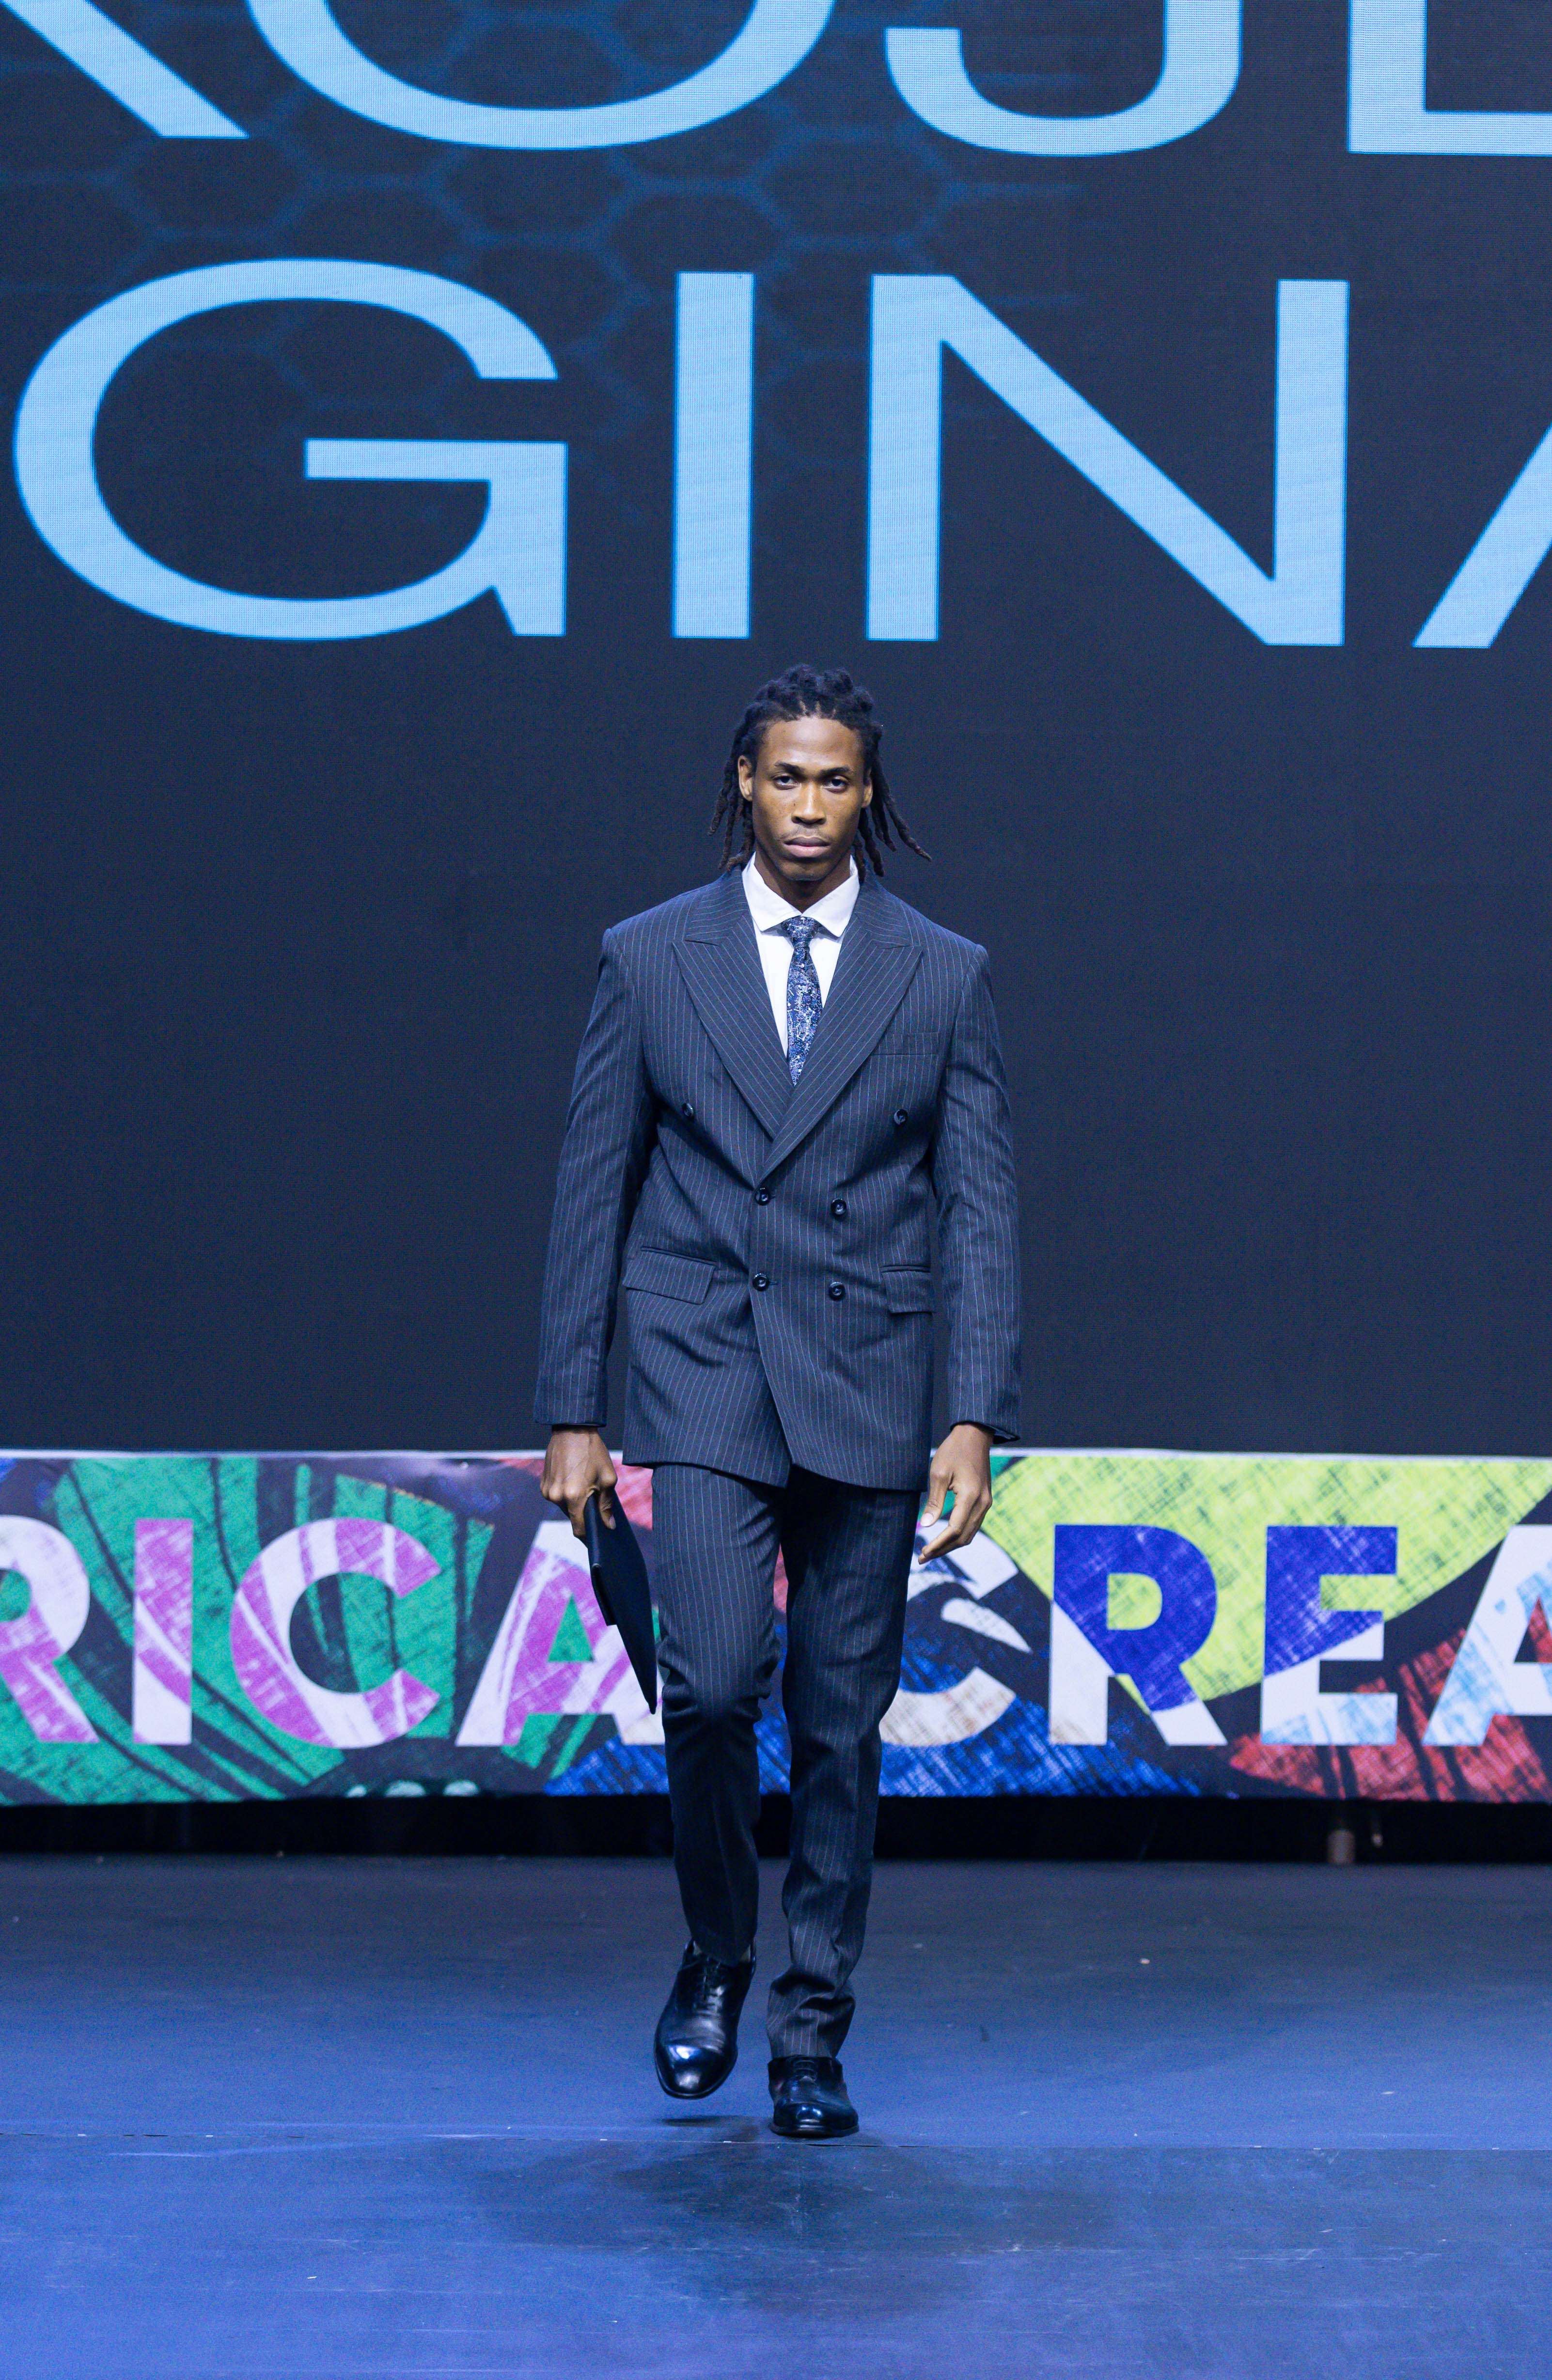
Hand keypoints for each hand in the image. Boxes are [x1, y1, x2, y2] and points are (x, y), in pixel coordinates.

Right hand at [540, 1428, 616, 1540]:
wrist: (572, 1430)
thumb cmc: (593, 1453)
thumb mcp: (607, 1478)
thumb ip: (607, 1505)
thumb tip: (609, 1525)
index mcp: (573, 1497)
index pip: (579, 1529)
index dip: (589, 1536)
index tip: (597, 1538)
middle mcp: (556, 1497)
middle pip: (572, 1517)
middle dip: (584, 1514)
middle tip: (596, 1503)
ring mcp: (547, 1491)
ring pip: (564, 1507)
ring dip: (574, 1502)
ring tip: (585, 1486)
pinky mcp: (542, 1484)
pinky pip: (556, 1496)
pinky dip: (566, 1493)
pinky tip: (574, 1479)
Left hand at [918, 1423, 994, 1561]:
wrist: (975, 1436)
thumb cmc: (954, 1451)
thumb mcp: (939, 1473)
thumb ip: (934, 1501)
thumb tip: (924, 1525)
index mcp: (971, 1496)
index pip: (955, 1529)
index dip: (938, 1544)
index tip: (923, 1553)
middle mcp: (982, 1503)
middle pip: (964, 1537)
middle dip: (943, 1549)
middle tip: (923, 1558)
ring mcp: (986, 1503)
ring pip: (969, 1533)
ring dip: (951, 1545)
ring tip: (932, 1551)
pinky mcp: (984, 1501)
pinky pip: (972, 1525)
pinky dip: (958, 1535)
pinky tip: (944, 1538)